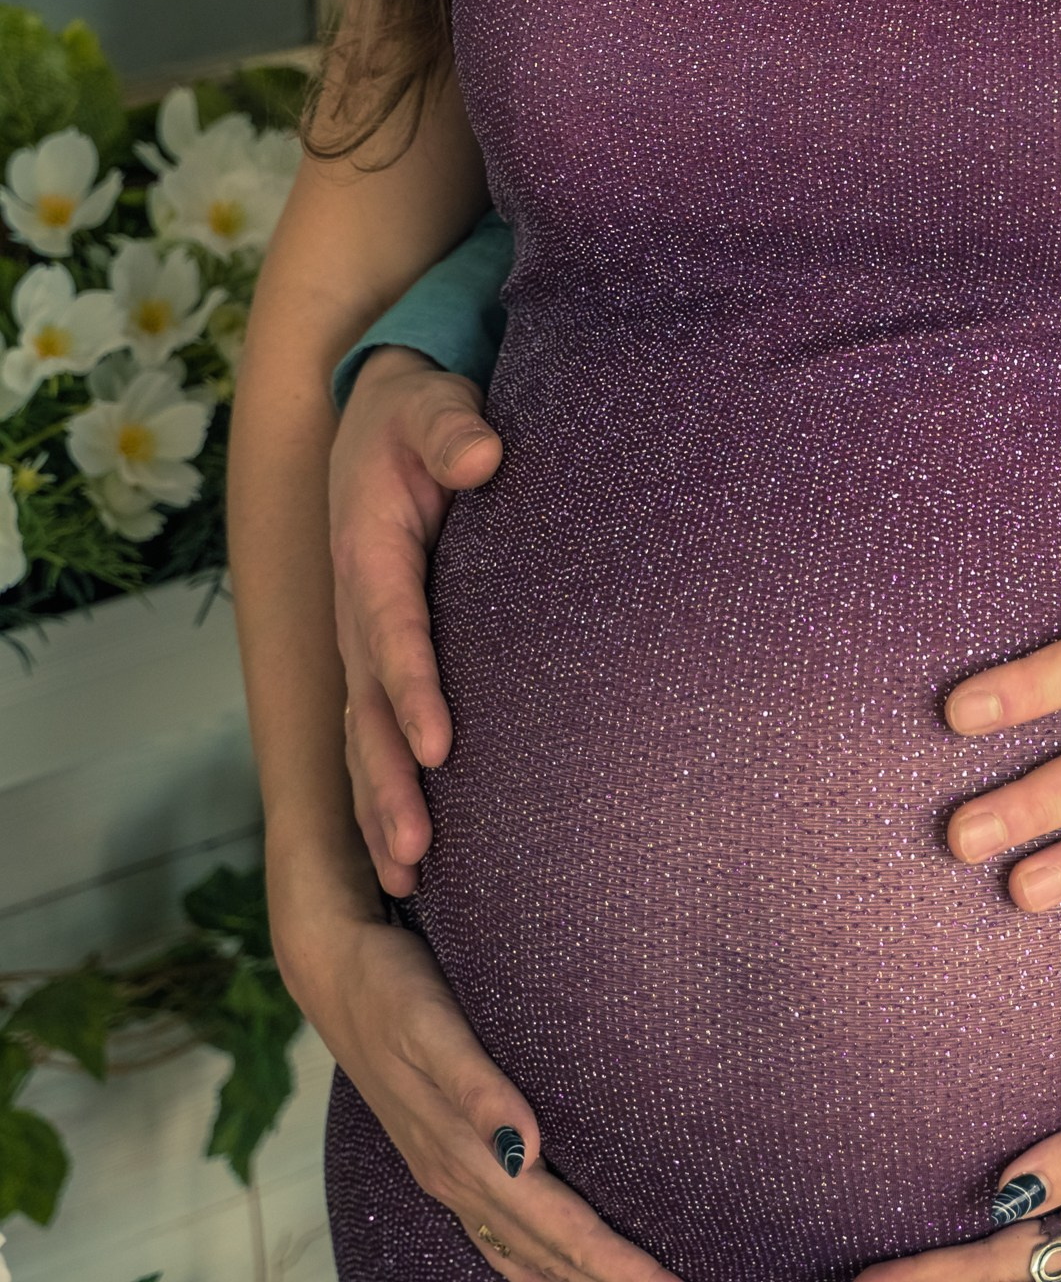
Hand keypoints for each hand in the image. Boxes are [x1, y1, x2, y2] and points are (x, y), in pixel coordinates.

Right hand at [279, 900, 715, 1281]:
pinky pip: (504, 1245)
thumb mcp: (435, 1026)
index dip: (634, 1281)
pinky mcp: (445, 1165)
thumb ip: (478, 1089)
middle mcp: (463, 1183)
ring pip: (534, 1262)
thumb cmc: (395, 988)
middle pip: (562, 1262)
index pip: (571, 1237)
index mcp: (471, 1158)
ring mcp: (451, 1180)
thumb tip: (525, 1149)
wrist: (334, 972)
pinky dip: (544, 1279)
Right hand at [329, 345, 501, 897]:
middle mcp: (357, 610)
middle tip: (415, 852)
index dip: (412, 688)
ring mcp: (364, 642)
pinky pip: (379, 735)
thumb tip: (482, 454)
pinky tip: (412, 860)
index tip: (441, 745)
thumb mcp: (430, 402)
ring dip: (382, 806)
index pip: (391, 630)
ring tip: (409, 878)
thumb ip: (451, 426)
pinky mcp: (382, 659)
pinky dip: (386, 794)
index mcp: (368, 552)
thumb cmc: (420, 413)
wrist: (386, 417)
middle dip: (389, 783)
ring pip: (367, 737)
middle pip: (369, 709)